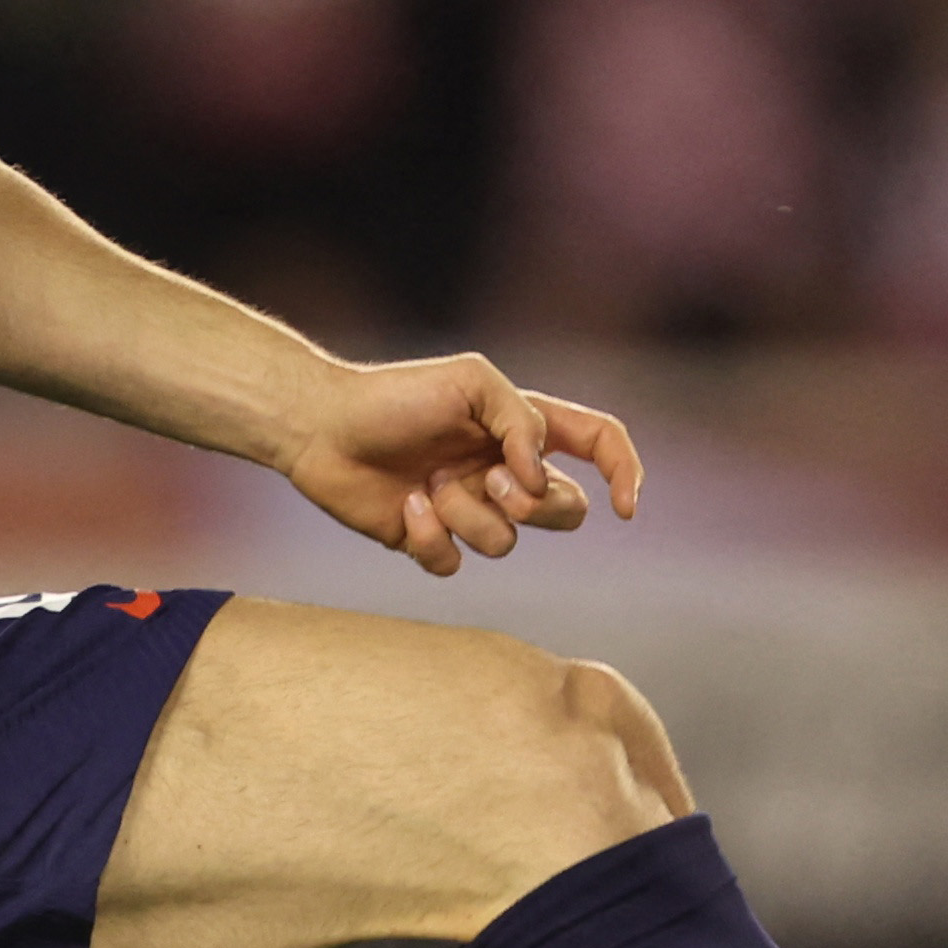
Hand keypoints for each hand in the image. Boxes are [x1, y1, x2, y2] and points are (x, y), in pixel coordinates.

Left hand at [273, 352, 645, 576]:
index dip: (624, 473)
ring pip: (508, 542)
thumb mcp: (472, 383)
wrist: (322, 427)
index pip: (598, 444)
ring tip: (431, 487)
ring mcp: (469, 508)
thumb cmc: (395, 396)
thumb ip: (523, 421)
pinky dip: (433, 539)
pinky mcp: (431, 540)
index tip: (625, 507)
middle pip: (566, 511)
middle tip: (491, 480)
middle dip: (535, 505)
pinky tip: (405, 508)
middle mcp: (503, 469)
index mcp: (522, 426)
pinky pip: (457, 565)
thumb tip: (541, 477)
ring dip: (470, 516)